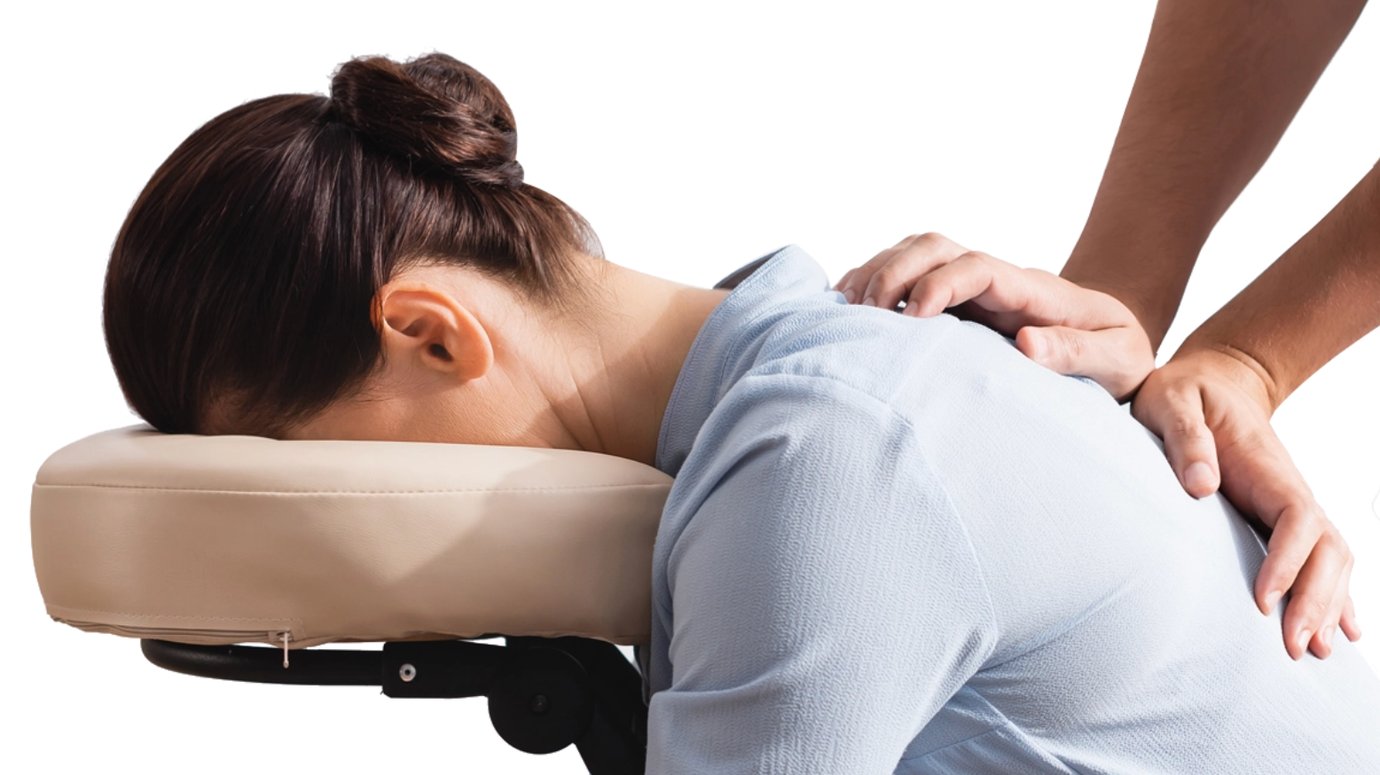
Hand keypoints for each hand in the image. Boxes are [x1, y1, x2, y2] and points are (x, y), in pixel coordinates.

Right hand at [833, 233, 1154, 399]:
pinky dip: (874, 281)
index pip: (977, 268)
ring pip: (916, 253)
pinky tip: (848, 306)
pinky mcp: (958, 303)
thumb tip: (1027, 343)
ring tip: (847, 310)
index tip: (912, 319)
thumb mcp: (1118, 359)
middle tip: (868, 314)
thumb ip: (1078, 352)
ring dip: (877, 272)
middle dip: (895, 271)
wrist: (1118, 344)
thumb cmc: (1119, 355)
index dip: (938, 284)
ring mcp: (974, 288)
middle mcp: (996, 280)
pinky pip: (909, 274)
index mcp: (1032, 291)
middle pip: (935, 246)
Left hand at [1132, 345, 1361, 658]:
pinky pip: (1321, 560)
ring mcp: (1291, 506)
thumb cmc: (1184, 392)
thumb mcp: (1173, 402)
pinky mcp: (1283, 517)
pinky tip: (1339, 633)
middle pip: (1327, 549)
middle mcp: (1290, 490)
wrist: (1212, 380)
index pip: (1297, 519)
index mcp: (1267, 467)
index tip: (1262, 601)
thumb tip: (1202, 486)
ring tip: (1313, 652)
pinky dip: (1334, 597)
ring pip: (1332, 560)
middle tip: (1293, 648)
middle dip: (1316, 600)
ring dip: (1328, 606)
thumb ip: (1185, 439)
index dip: (1287, 562)